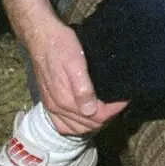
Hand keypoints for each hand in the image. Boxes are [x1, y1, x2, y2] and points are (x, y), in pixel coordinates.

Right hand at [24, 18, 126, 134]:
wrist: (41, 36)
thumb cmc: (60, 45)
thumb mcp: (75, 62)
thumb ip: (82, 88)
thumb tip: (91, 111)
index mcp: (65, 100)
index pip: (96, 117)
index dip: (113, 110)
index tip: (123, 99)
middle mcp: (57, 107)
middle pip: (88, 125)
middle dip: (106, 117)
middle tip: (117, 102)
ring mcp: (51, 106)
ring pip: (76, 129)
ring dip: (93, 123)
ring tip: (106, 109)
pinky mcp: (48, 102)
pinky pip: (61, 125)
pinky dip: (75, 126)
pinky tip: (84, 117)